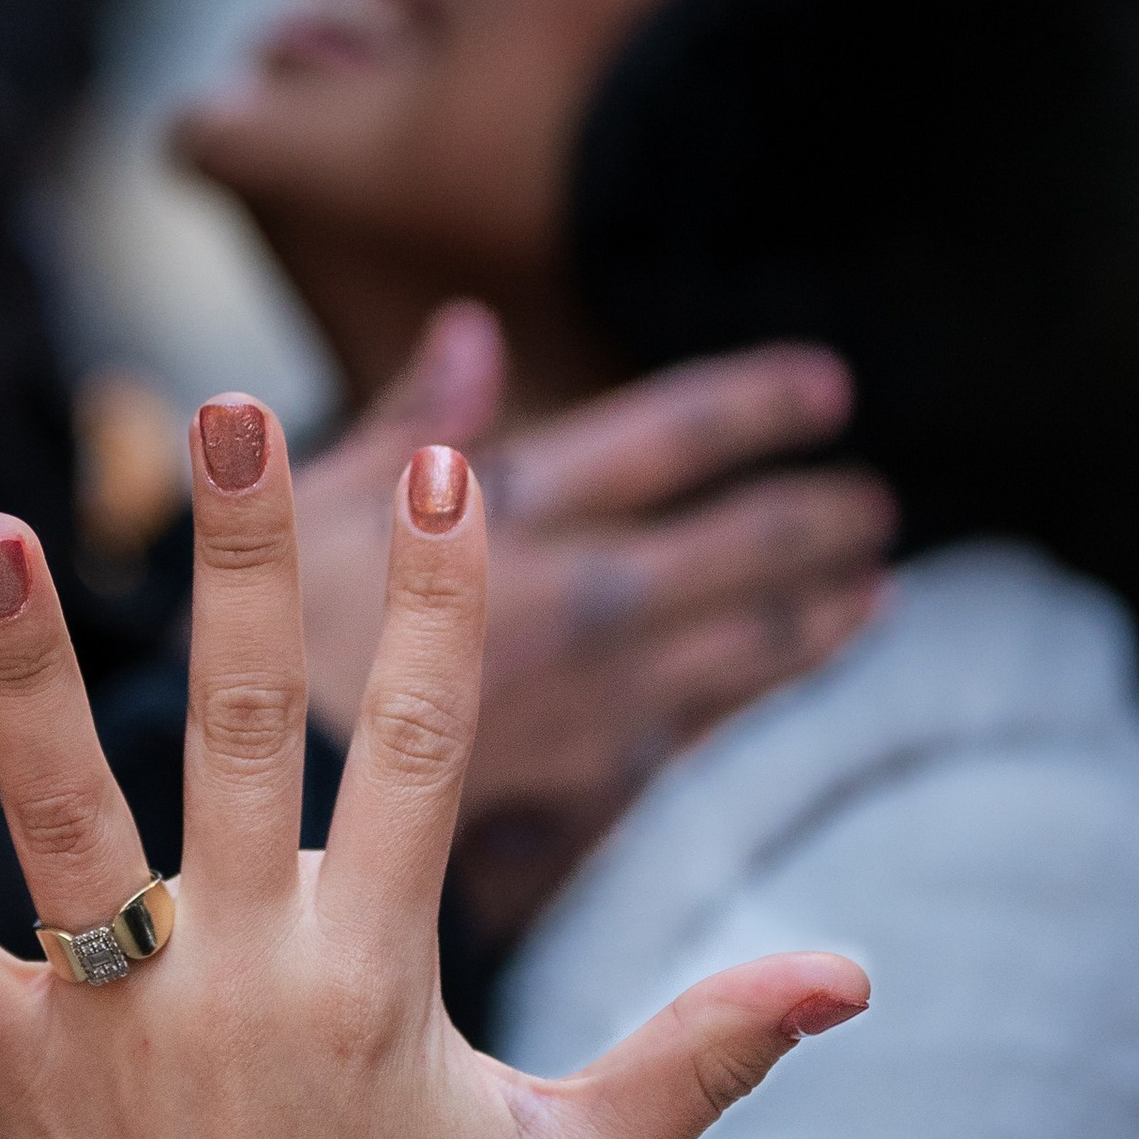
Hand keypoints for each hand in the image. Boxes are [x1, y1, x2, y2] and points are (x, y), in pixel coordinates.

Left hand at [0, 397, 864, 1138]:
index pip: (429, 752)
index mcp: (382, 987)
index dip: (446, 604)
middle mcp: (245, 988)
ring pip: (64, 820)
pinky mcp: (19, 1096)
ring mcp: (119, 1038)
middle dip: (251, 563)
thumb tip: (859, 970)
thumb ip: (703, 1047)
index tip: (451, 469)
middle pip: (250, 733)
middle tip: (228, 405)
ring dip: (26, 670)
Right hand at [294, 311, 893, 938]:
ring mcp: (598, 693)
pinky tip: (809, 664)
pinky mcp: (593, 770)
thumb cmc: (273, 636)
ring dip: (821, 606)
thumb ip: (414, 414)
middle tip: (873, 500)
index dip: (757, 406)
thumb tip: (475, 326)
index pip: (671, 437)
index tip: (828, 387)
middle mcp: (577, 600)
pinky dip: (774, 684)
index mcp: (515, 514)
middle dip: (816, 514)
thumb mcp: (317, 501)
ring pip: (748, 640)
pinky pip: (714, 718)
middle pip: (739, 543)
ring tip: (876, 585)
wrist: (262, 811)